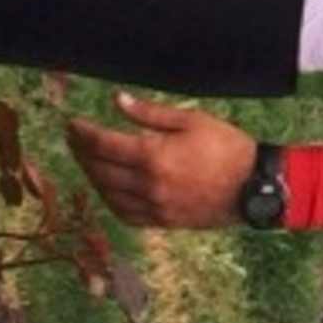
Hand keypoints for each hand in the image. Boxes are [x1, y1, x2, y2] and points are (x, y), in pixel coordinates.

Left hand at [65, 92, 255, 227]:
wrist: (251, 186)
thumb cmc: (225, 145)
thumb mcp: (192, 120)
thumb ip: (151, 113)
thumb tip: (118, 100)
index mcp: (154, 156)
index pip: (105, 145)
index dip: (84, 134)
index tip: (72, 124)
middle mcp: (146, 185)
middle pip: (100, 170)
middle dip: (82, 152)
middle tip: (73, 139)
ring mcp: (151, 207)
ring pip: (108, 194)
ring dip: (92, 175)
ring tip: (87, 159)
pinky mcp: (159, 222)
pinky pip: (123, 213)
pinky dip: (109, 199)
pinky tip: (107, 188)